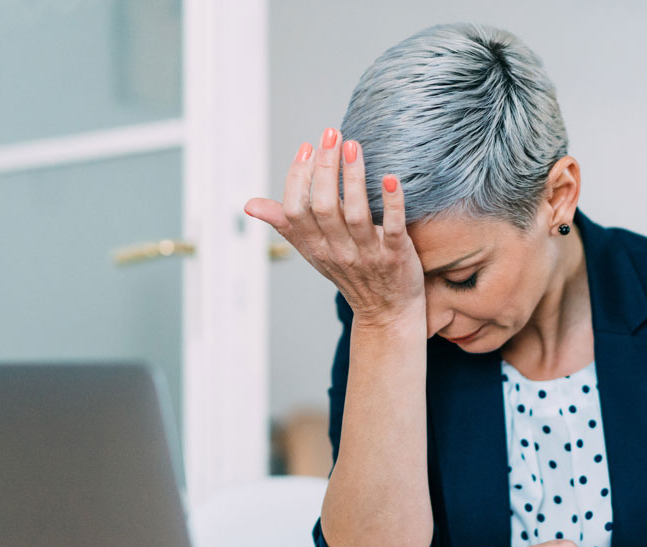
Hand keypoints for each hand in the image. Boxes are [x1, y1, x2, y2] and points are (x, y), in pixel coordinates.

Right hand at [244, 128, 424, 326]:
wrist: (387, 313)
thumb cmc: (349, 275)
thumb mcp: (313, 253)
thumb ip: (286, 225)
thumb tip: (250, 205)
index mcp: (315, 247)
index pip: (296, 210)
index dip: (299, 177)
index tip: (307, 146)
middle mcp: (338, 251)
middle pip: (324, 207)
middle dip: (325, 167)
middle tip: (331, 133)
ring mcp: (367, 255)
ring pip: (356, 214)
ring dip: (353, 177)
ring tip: (353, 145)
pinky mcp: (396, 256)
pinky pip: (394, 227)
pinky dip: (393, 202)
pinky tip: (391, 177)